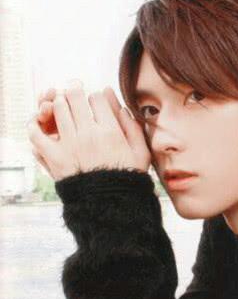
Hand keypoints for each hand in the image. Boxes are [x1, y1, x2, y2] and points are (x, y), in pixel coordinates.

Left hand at [27, 81, 151, 181]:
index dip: (96, 97)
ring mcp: (70, 144)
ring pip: (58, 108)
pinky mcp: (54, 157)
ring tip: (63, 109)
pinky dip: (36, 125)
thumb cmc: (127, 179)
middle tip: (75, 96)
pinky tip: (42, 125)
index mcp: (111, 132)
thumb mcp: (141, 152)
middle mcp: (89, 134)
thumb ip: (132, 126)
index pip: (97, 97)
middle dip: (75, 92)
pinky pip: (37, 133)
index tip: (96, 104)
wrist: (111, 205)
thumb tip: (118, 104)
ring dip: (59, 104)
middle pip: (75, 96)